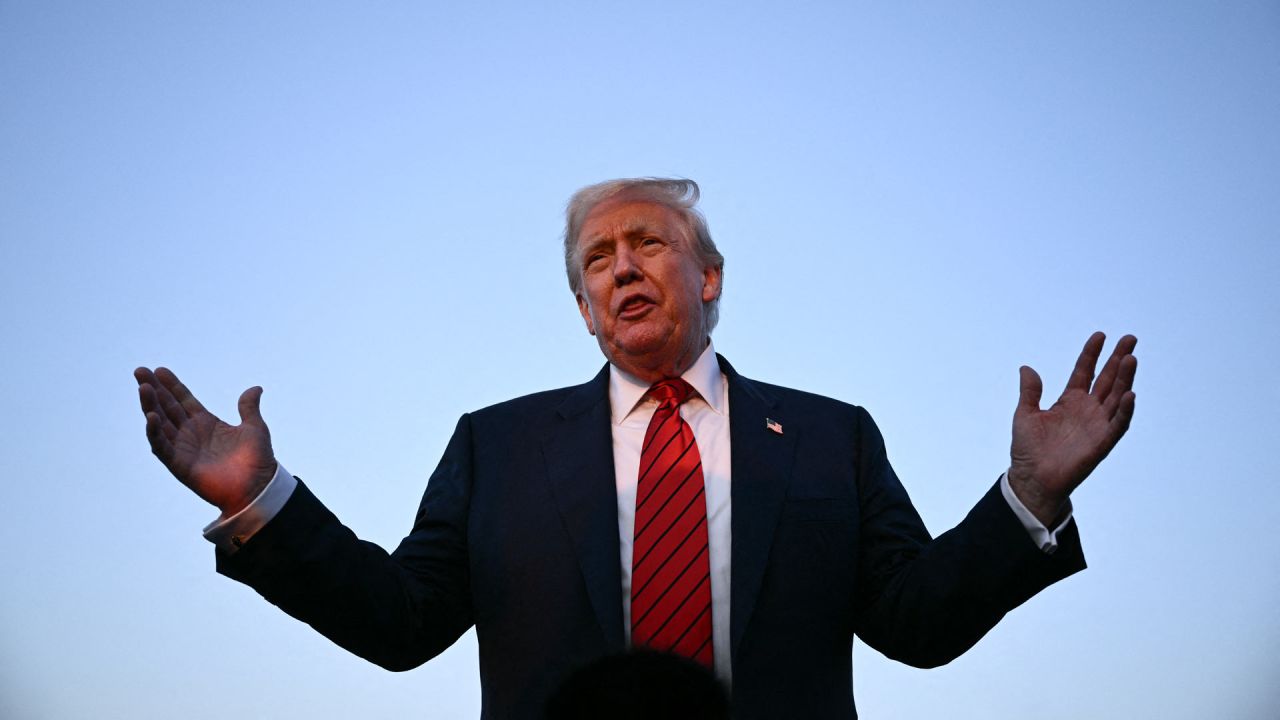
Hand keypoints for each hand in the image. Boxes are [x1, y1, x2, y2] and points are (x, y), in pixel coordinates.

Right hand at [134, 367, 277, 515]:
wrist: (258, 487)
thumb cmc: (257, 460)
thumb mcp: (254, 428)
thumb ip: (248, 407)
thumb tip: (255, 388)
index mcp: (206, 423)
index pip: (183, 399)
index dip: (171, 385)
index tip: (159, 369)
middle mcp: (190, 434)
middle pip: (167, 407)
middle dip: (153, 389)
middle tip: (140, 371)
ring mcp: (183, 449)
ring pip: (160, 424)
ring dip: (150, 406)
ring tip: (143, 388)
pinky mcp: (179, 465)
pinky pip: (162, 448)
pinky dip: (155, 433)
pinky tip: (151, 417)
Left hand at [1008, 332, 1137, 524]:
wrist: (1032, 479)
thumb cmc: (1028, 450)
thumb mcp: (1025, 414)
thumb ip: (1030, 391)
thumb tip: (1027, 368)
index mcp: (1069, 401)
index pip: (1084, 371)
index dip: (1092, 354)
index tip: (1100, 335)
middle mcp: (1087, 410)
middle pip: (1107, 379)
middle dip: (1118, 358)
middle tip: (1130, 338)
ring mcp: (1097, 424)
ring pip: (1116, 396)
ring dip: (1125, 378)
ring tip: (1130, 357)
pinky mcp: (1102, 442)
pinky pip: (1118, 424)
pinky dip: (1125, 410)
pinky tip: (1130, 393)